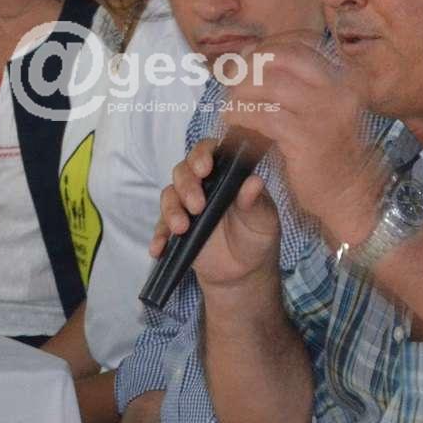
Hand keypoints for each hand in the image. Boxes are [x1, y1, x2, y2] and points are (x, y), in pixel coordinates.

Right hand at [153, 138, 280, 290]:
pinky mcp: (175, 228)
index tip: (204, 168)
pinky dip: (159, 237)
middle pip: (183, 171)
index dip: (202, 155)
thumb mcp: (263, 219)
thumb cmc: (257, 236)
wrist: (244, 270)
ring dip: (171, 210)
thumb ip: (255, 201)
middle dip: (187, 186)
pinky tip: (160, 248)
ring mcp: (186, 205)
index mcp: (225, 172)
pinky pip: (161, 228)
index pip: (208, 151)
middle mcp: (202, 184)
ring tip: (181, 228)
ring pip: (169, 196)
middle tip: (197, 206)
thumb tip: (254, 182)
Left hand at [220, 31, 386, 246]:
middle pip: (283, 55)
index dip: (267, 46)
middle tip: (231, 81)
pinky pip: (263, 116)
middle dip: (250, 65)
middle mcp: (340, 88)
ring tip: (230, 106)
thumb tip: (246, 56)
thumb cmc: (327, 151)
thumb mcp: (316, 107)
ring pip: (269, 83)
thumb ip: (289, 81)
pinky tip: (233, 123)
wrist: (350, 194)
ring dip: (240, 92)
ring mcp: (325, 112)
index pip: (301, 41)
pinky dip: (241, 116)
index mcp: (345, 76)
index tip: (246, 59)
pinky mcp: (307, 137)